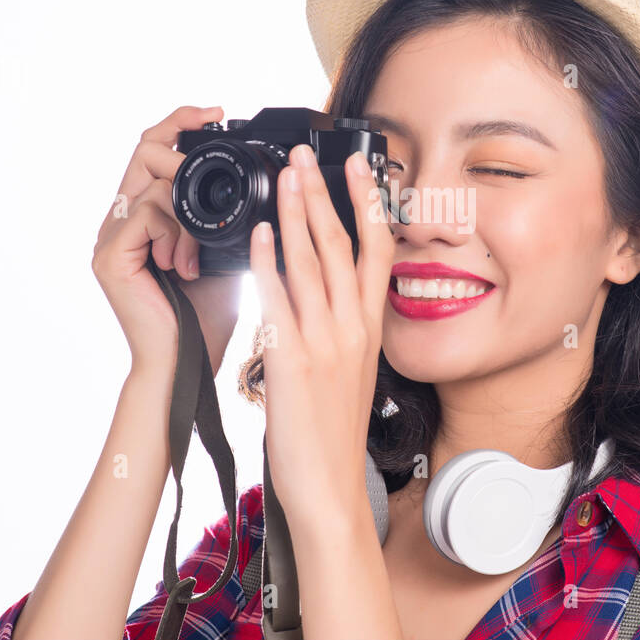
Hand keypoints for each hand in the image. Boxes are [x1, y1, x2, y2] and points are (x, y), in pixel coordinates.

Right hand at [91, 105, 242, 370]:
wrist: (189, 367)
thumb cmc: (209, 319)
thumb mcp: (227, 253)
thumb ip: (227, 217)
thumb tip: (266, 180)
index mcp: (144, 219)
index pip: (154, 151)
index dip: (180, 123)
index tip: (217, 111)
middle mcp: (120, 222)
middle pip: (143, 151)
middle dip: (179, 137)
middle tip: (214, 129)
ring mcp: (109, 238)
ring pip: (150, 183)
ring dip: (187, 209)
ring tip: (200, 255)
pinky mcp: (109, 257)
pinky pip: (144, 214)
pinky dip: (174, 231)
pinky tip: (188, 264)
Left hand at [248, 142, 394, 529]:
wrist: (327, 485)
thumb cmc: (333, 433)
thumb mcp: (351, 371)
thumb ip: (340, 328)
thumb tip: (325, 295)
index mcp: (370, 328)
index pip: (378, 252)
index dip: (370, 204)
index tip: (359, 166)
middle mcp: (353, 328)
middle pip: (344, 245)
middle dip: (325, 194)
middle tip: (308, 154)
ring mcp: (325, 341)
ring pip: (314, 261)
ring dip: (299, 212)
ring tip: (287, 175)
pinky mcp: (292, 359)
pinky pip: (279, 298)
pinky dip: (270, 260)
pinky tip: (261, 231)